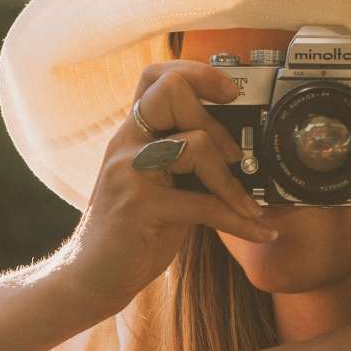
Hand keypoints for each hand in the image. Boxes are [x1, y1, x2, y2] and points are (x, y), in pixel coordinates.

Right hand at [52, 59, 277, 322]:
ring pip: (196, 144)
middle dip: (217, 122)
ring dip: (232, 180)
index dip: (196, 72)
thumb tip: (241, 152)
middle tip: (237, 156)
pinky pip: (204, 204)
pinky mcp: (139, 205)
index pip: (156, 77)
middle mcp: (126, 143)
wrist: (91, 278)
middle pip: (173, 92)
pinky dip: (239, 220)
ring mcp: (129, 171)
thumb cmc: (132, 232)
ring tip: (248, 204)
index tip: (229, 91)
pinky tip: (259, 232)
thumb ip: (185, 162)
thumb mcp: (159, 186)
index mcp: (133, 134)